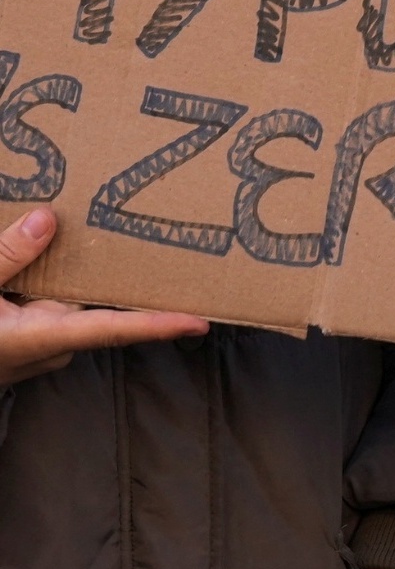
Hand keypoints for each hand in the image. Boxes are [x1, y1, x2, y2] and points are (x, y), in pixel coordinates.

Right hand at [0, 207, 207, 387]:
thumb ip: (4, 257)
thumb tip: (49, 221)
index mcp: (36, 338)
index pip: (110, 331)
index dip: (158, 326)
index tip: (201, 321)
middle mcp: (47, 347)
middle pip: (100, 306)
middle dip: (131, 279)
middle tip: (175, 239)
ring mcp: (36, 348)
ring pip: (74, 304)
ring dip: (85, 275)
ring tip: (110, 228)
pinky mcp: (25, 341)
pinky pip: (54, 306)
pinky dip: (57, 281)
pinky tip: (56, 247)